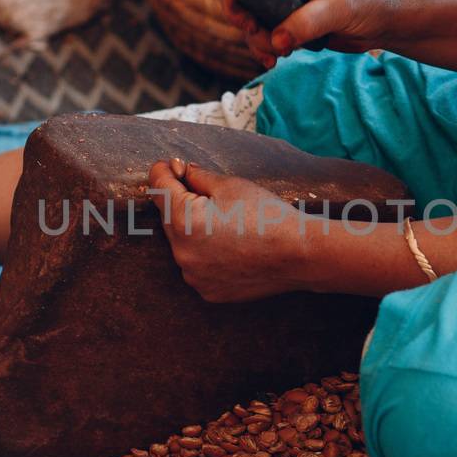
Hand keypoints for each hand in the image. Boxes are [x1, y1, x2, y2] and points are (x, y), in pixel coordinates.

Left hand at [148, 158, 310, 301]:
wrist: (299, 255)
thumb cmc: (267, 216)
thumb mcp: (231, 186)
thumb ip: (197, 177)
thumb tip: (181, 172)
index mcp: (184, 221)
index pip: (158, 188)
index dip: (164, 171)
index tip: (174, 165)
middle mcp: (182, 253)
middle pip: (169, 217)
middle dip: (182, 201)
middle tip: (208, 193)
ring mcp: (193, 276)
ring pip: (182, 244)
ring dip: (193, 230)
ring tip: (227, 224)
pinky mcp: (207, 291)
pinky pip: (197, 266)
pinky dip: (206, 254)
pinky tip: (231, 246)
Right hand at [223, 0, 403, 68]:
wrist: (386, 24)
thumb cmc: (369, 2)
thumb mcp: (338, 8)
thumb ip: (306, 23)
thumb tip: (277, 40)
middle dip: (238, 10)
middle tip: (250, 28)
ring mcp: (286, 1)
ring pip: (251, 16)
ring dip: (254, 37)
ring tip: (276, 53)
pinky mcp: (292, 24)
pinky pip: (266, 35)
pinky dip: (265, 48)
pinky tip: (274, 60)